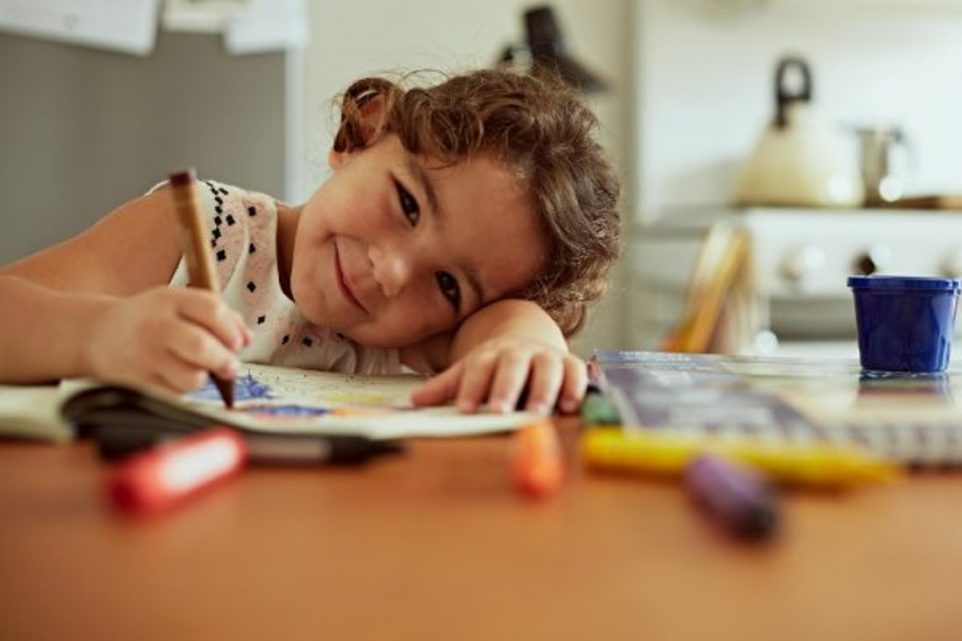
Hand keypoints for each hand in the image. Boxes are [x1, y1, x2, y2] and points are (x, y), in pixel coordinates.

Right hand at [84, 287, 251, 393]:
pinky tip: (174, 379)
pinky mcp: (136, 382)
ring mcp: (143, 355)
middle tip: (229, 366)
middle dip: (224, 360)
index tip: (237, 342)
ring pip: (192, 377)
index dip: (231, 329)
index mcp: (169, 299)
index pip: (211, 309)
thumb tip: (247, 338)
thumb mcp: (179, 305)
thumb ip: (217, 316)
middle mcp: (155, 325)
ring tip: (195, 370)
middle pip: (201, 345)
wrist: (98, 335)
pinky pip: (175, 394)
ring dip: (202, 378)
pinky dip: (183, 391)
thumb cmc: (151, 320)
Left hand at [410, 337, 586, 414]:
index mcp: (491, 354)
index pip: (479, 369)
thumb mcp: (469, 371)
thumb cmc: (495, 365)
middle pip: (512, 367)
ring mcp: (546, 356)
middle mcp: (519, 353)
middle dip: (506, 388)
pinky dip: (574, 387)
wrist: (527, 337)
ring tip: (538, 412)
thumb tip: (414, 401)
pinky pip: (575, 372)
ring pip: (547, 369)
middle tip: (499, 411)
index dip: (472, 388)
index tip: (465, 409)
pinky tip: (569, 406)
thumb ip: (446, 386)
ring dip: (543, 390)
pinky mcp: (570, 364)